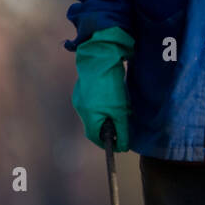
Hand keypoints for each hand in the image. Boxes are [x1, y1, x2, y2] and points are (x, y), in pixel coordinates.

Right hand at [72, 26, 134, 150]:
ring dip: (108, 115)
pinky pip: (94, 103)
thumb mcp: (120, 110)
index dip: (107, 143)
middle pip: (95, 125)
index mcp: (88, 115)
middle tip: (123, 125)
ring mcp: (80, 97)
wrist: (100, 56)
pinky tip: (114, 95)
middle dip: (109, 128)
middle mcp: (81, 108)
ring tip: (121, 107)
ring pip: (95, 114)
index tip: (119, 144)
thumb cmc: (110, 85)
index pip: (95, 137)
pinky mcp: (83, 88)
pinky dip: (104, 105)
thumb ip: (122, 130)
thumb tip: (123, 147)